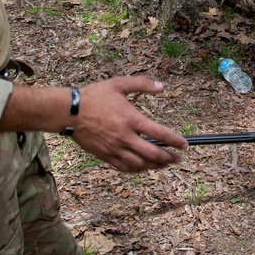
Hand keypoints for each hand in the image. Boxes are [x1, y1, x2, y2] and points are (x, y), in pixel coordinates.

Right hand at [71, 76, 186, 172]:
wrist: (69, 112)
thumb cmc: (94, 96)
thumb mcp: (118, 84)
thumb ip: (142, 84)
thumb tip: (161, 86)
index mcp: (132, 119)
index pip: (160, 134)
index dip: (175, 141)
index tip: (184, 145)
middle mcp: (126, 137)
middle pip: (153, 154)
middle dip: (169, 158)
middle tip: (177, 159)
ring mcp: (115, 149)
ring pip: (140, 164)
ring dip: (155, 166)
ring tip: (164, 165)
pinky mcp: (106, 156)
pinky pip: (125, 168)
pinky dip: (137, 170)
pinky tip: (143, 167)